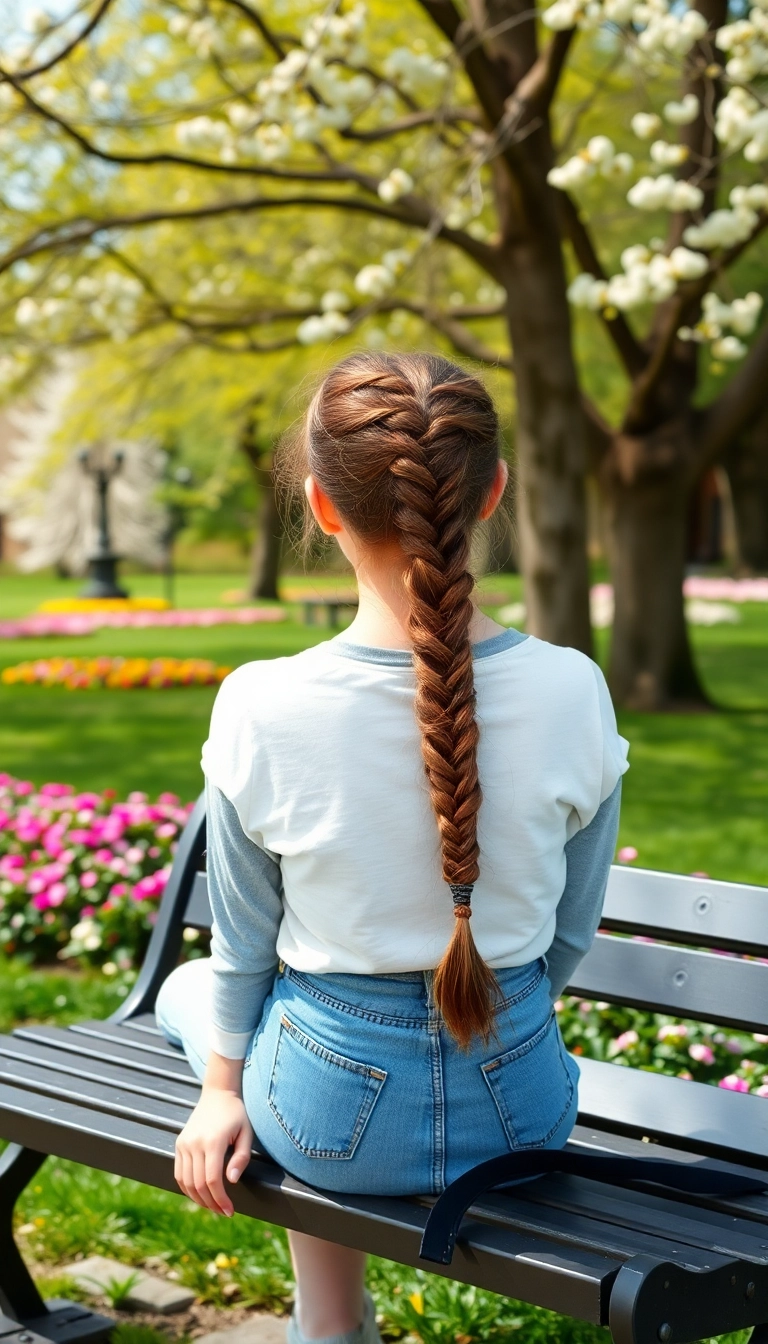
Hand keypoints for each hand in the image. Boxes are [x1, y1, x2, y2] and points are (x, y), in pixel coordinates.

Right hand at [175, 1088, 253, 1215]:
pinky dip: (187, 1188)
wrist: (218, 1093)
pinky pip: (179, 1173)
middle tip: (223, 1212)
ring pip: (185, 1182)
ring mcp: (184, 1143)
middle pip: (198, 1184)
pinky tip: (199, 1195)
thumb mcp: (246, 1134)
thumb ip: (241, 1158)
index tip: (230, 1211)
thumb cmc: (237, 1114)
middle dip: (211, 1203)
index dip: (220, 1199)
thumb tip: (231, 1181)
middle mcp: (194, 1143)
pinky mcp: (179, 1144)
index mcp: (213, 1141)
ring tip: (212, 1206)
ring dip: (198, 1199)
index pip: (212, 1180)